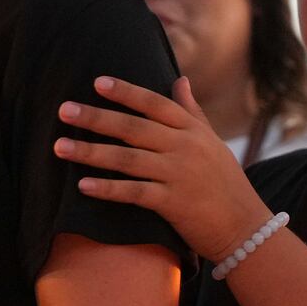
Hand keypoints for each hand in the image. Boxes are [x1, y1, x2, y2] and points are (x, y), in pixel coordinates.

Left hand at [53, 76, 270, 263]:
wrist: (246, 227)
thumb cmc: (225, 181)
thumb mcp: (211, 141)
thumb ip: (191, 111)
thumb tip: (180, 79)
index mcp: (192, 130)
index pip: (154, 104)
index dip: (126, 92)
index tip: (97, 82)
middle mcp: (184, 147)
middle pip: (133, 128)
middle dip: (96, 118)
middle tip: (64, 110)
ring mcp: (179, 175)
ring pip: (127, 159)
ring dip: (91, 152)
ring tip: (60, 147)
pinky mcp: (173, 204)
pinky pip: (134, 193)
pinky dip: (108, 189)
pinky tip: (83, 185)